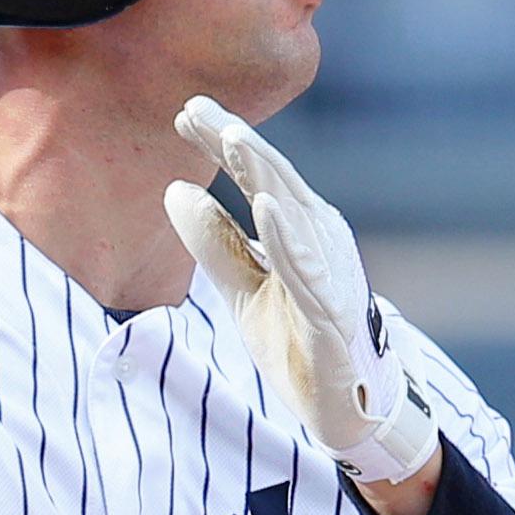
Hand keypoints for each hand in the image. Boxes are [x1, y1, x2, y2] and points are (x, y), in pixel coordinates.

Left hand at [163, 95, 438, 485]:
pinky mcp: (330, 312)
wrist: (340, 406)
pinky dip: (287, 236)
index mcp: (299, 228)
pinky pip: (307, 270)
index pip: (255, 175)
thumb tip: (174, 190)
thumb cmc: (296, 339)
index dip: (221, 143)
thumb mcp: (241, 288)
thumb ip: (214, 243)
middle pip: (273, 179)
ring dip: (262, 172)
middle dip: (235, 141)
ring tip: (231, 137)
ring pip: (293, 212)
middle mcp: (320, 238)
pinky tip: (266, 206)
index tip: (184, 113)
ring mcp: (329, 272)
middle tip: (195, 108)